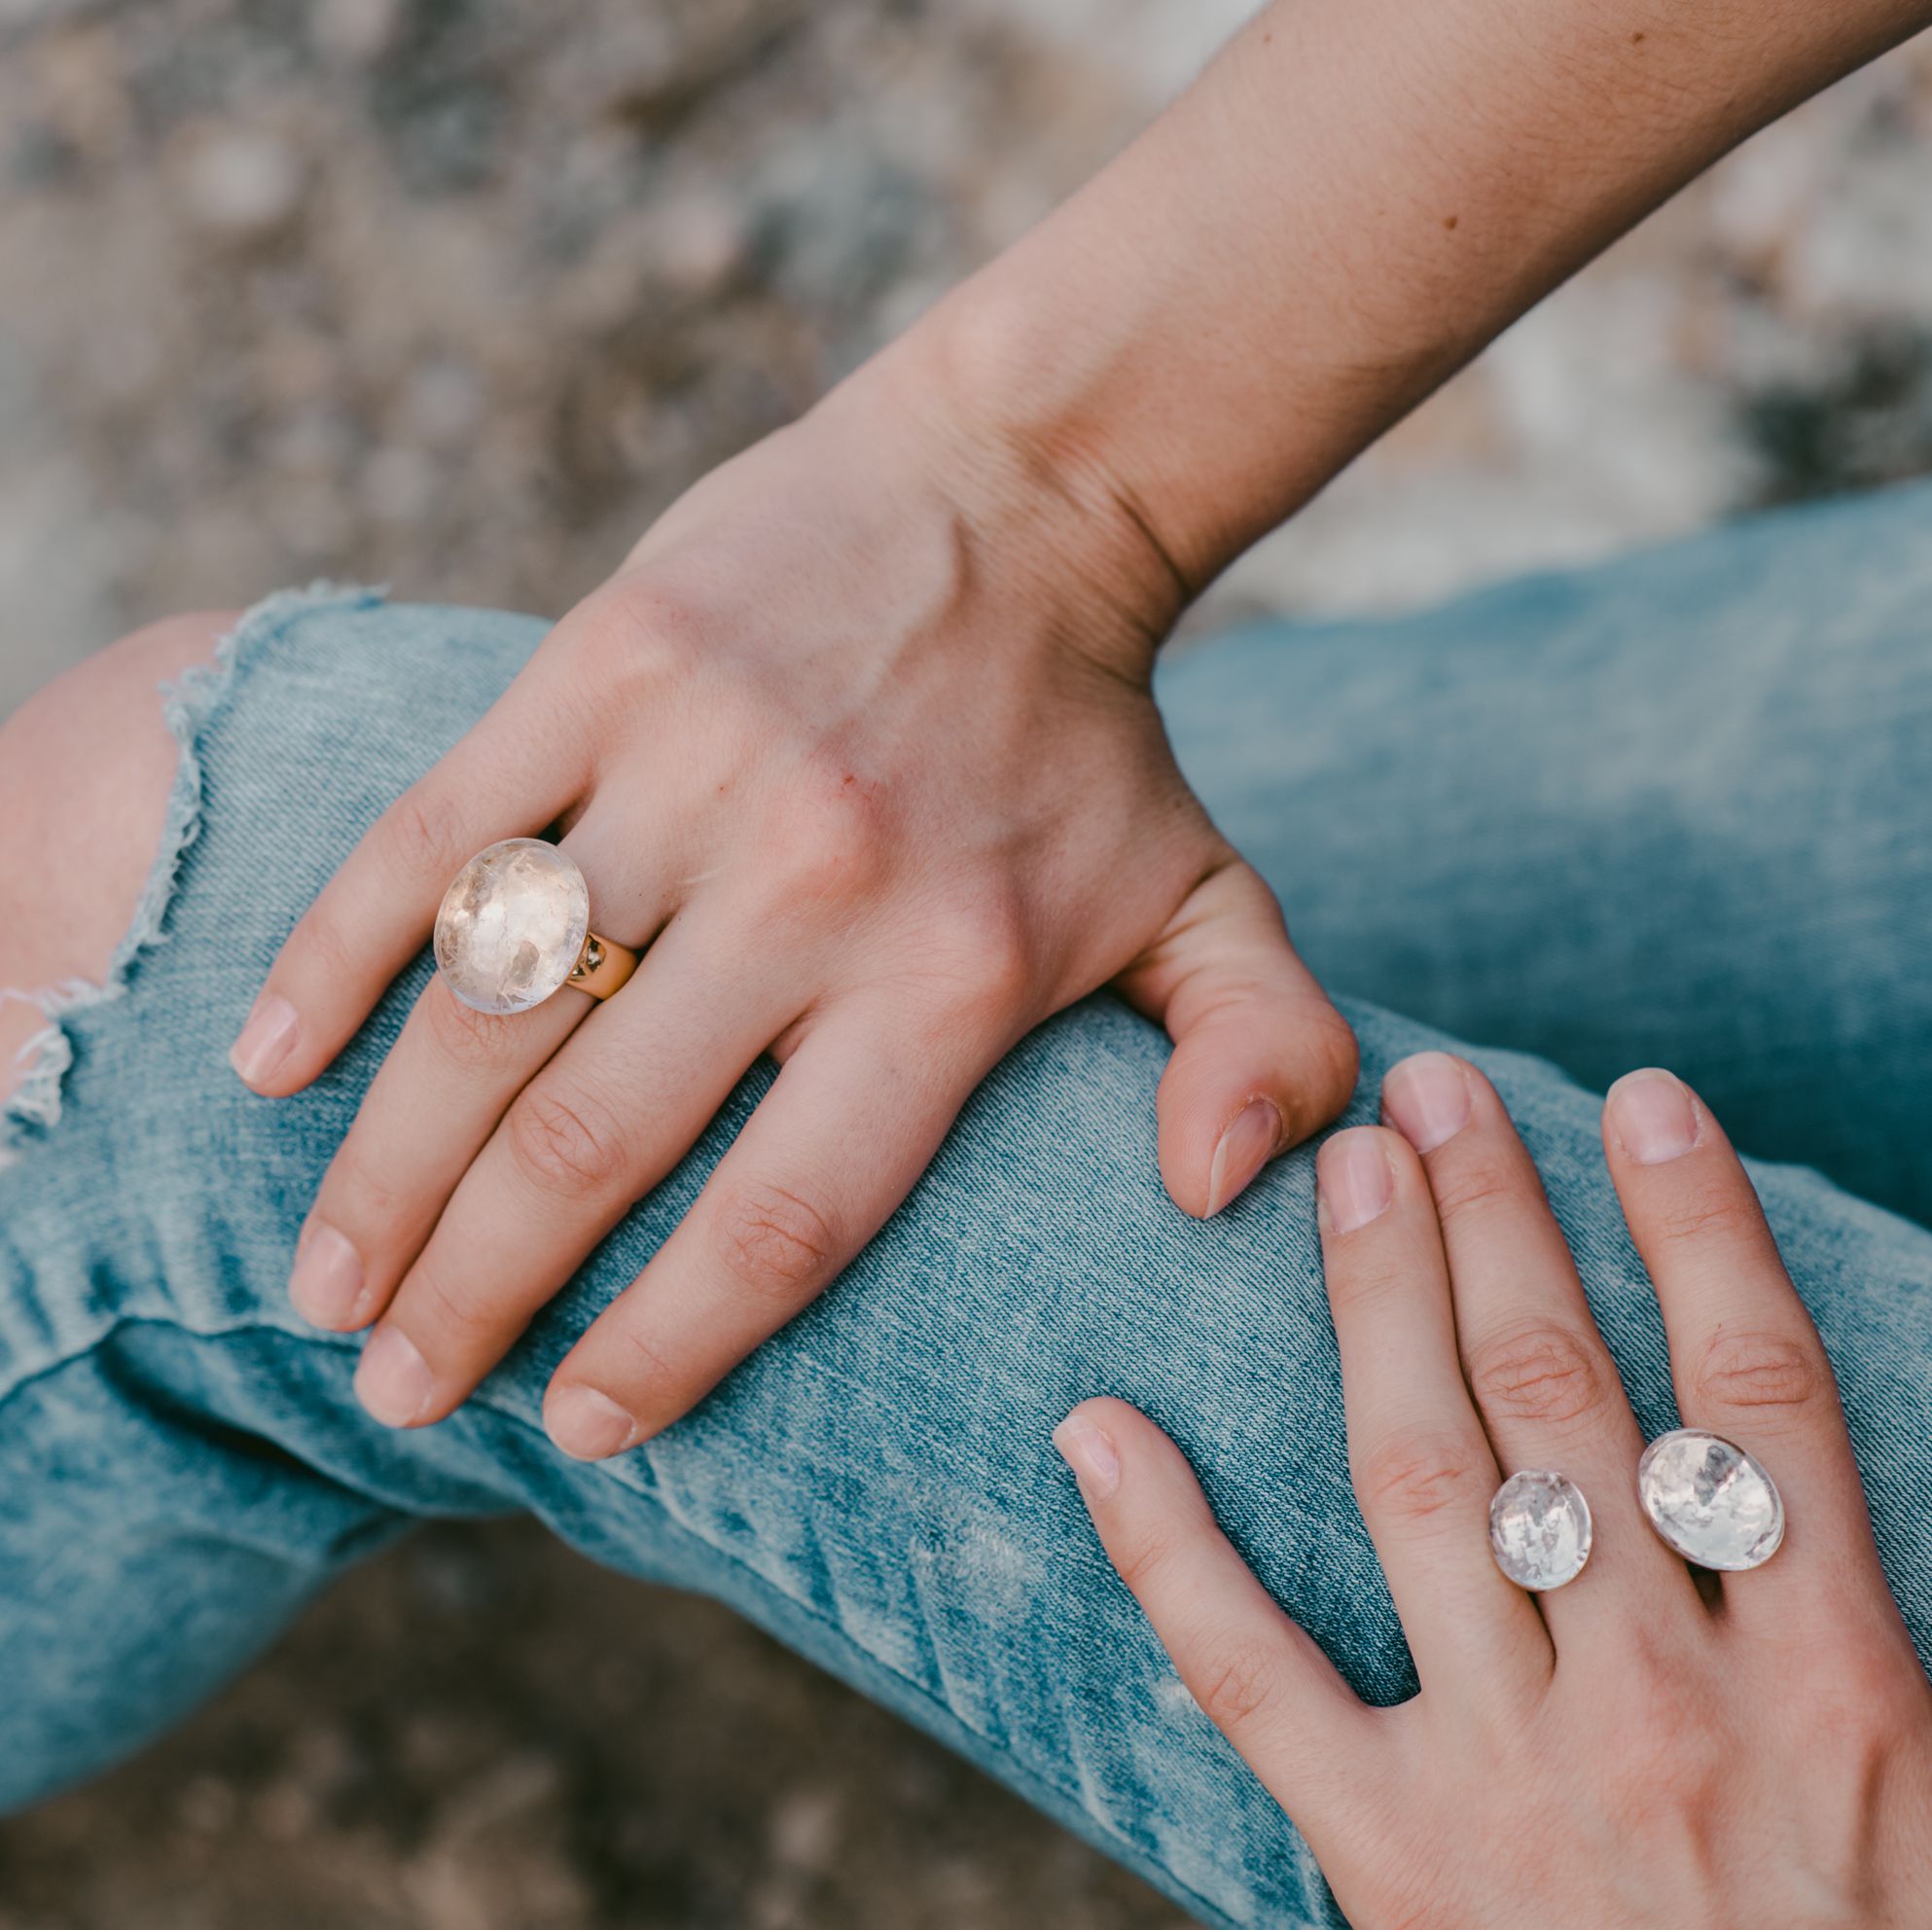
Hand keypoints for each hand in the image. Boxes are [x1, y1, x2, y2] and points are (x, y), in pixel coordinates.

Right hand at [233, 334, 1357, 1456]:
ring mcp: (692, 762)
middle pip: (599, 1140)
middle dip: (480, 1293)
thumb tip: (1207, 1203)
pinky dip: (336, 953)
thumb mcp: (1218, 906)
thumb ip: (1258, 1056)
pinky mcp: (601, 663)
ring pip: (493, 1005)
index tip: (579, 1428)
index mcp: (959, 972)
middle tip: (401, 1390)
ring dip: (388, 1168)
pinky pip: (435, 833)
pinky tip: (268, 1064)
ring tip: (327, 1281)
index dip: (669, 1341)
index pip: (787, 1214)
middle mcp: (818, 880)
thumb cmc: (1094, 751)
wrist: (1013, 495)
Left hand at [1057, 1057, 1931, 1925]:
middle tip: (1435, 1090)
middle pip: (1567, 1393)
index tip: (1640, 1101)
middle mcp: (1672, 1697)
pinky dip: (1164, 1547)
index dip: (1696, 1224)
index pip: (1754, 1387)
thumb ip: (1827, 1613)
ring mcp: (1520, 1774)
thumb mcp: (1918, 1787)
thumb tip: (1757, 1446)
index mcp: (1836, 1677)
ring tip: (1346, 1170)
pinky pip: (1253, 1679)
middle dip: (1498, 1218)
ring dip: (1378, 1306)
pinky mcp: (1391, 1860)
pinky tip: (1098, 1427)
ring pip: (1427, 1479)